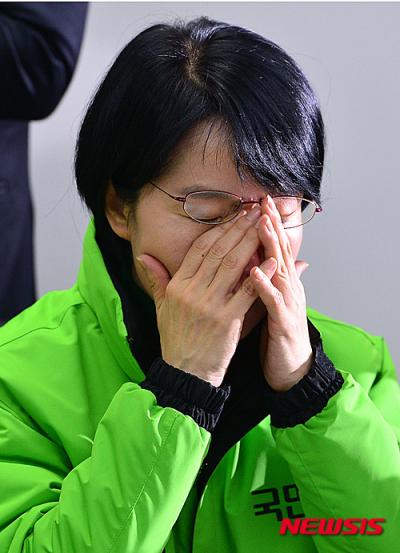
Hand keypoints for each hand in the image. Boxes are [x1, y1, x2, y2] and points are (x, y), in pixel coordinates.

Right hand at [135, 205, 264, 386]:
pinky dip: (260, 275)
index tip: (233, 215)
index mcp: (177, 285)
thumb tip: (144, 256)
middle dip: (237, 228)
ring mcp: (210, 305)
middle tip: (253, 211)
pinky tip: (271, 260)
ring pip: (232, 266)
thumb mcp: (160, 307)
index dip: (218, 229)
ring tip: (263, 225)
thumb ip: (156, 279)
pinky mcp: (227, 320)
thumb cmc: (175, 339)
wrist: (185, 373)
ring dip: (249, 243)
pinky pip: (246, 292)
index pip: (199, 248)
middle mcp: (192, 291)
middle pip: (218, 251)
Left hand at [249, 195, 312, 391]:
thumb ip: (274, 279)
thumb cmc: (279, 333)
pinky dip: (264, 285)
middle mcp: (287, 288)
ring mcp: (287, 304)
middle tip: (263, 201)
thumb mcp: (274, 301)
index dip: (266, 225)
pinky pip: (272, 301)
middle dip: (271, 225)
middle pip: (279, 251)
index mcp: (281, 282)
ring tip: (261, 224)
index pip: (272, 247)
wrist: (291, 368)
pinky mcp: (283, 323)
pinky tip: (254, 271)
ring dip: (271, 246)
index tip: (257, 202)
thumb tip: (283, 259)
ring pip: (279, 269)